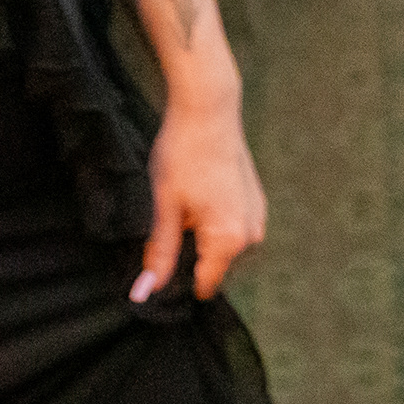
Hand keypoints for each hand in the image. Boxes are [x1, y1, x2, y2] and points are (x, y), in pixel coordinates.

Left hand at [136, 98, 267, 301]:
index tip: (157, 264)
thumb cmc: (183, 155)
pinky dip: (211, 222)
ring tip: (180, 204)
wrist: (209, 110)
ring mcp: (257, 217)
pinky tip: (195, 196)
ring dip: (200, 237)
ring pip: (221, 246)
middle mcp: (252, 234)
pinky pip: (231, 228)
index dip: (177, 279)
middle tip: (166, 221)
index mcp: (230, 240)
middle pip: (214, 265)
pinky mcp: (255, 202)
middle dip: (189, 255)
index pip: (205, 283)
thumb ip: (160, 252)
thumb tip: (145, 292)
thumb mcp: (164, 206)